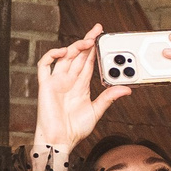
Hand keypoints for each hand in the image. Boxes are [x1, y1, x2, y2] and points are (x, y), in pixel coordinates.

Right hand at [32, 27, 129, 152]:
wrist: (59, 141)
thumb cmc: (75, 129)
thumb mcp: (96, 111)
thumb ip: (109, 97)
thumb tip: (126, 89)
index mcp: (81, 86)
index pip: (89, 62)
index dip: (95, 49)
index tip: (103, 37)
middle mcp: (69, 80)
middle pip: (78, 55)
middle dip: (87, 41)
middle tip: (97, 30)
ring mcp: (57, 81)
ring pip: (65, 57)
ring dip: (75, 46)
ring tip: (87, 40)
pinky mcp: (46, 85)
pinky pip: (44, 65)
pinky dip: (51, 55)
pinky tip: (63, 52)